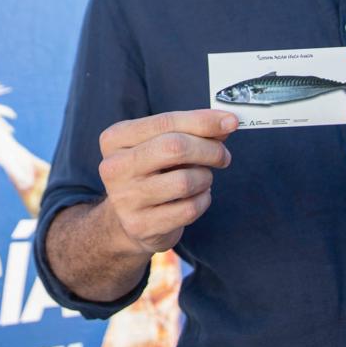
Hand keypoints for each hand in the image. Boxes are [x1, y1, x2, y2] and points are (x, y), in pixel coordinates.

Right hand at [97, 109, 234, 254]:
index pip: (165, 122)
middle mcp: (114, 167)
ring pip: (185, 181)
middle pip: (174, 148)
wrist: (128, 219)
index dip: (203, 121)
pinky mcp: (141, 225)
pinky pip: (188, 209)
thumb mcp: (161, 145)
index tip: (231, 121)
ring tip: (202, 179)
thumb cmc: (151, 173)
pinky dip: (202, 201)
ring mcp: (125, 198)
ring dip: (205, 178)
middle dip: (209, 150)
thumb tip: (225, 124)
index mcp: (116, 139)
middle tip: (223, 156)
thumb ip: (190, 131)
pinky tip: (196, 198)